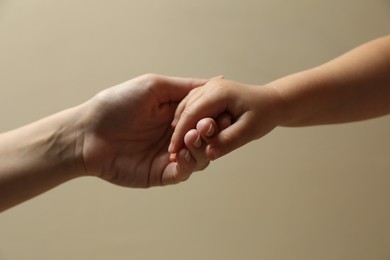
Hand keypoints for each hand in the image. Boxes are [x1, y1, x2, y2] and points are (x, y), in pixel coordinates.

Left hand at [80, 74, 208, 187]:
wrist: (87, 134)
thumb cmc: (116, 104)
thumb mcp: (154, 86)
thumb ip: (186, 88)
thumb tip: (218, 80)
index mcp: (178, 113)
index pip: (208, 115)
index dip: (218, 114)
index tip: (223, 112)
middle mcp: (177, 134)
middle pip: (209, 137)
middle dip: (212, 132)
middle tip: (206, 126)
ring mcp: (170, 155)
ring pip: (201, 156)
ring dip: (202, 147)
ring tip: (191, 137)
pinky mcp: (161, 173)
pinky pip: (184, 172)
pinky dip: (188, 164)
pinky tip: (179, 154)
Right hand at [169, 78, 283, 159]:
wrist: (272, 102)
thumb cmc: (264, 114)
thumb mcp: (249, 131)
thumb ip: (229, 141)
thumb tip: (209, 154)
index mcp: (219, 93)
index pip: (192, 114)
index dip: (181, 134)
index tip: (173, 152)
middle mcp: (211, 87)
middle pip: (185, 109)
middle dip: (177, 131)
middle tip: (172, 152)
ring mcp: (209, 87)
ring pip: (185, 105)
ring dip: (179, 124)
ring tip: (177, 144)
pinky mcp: (208, 92)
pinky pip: (190, 104)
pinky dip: (185, 117)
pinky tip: (184, 132)